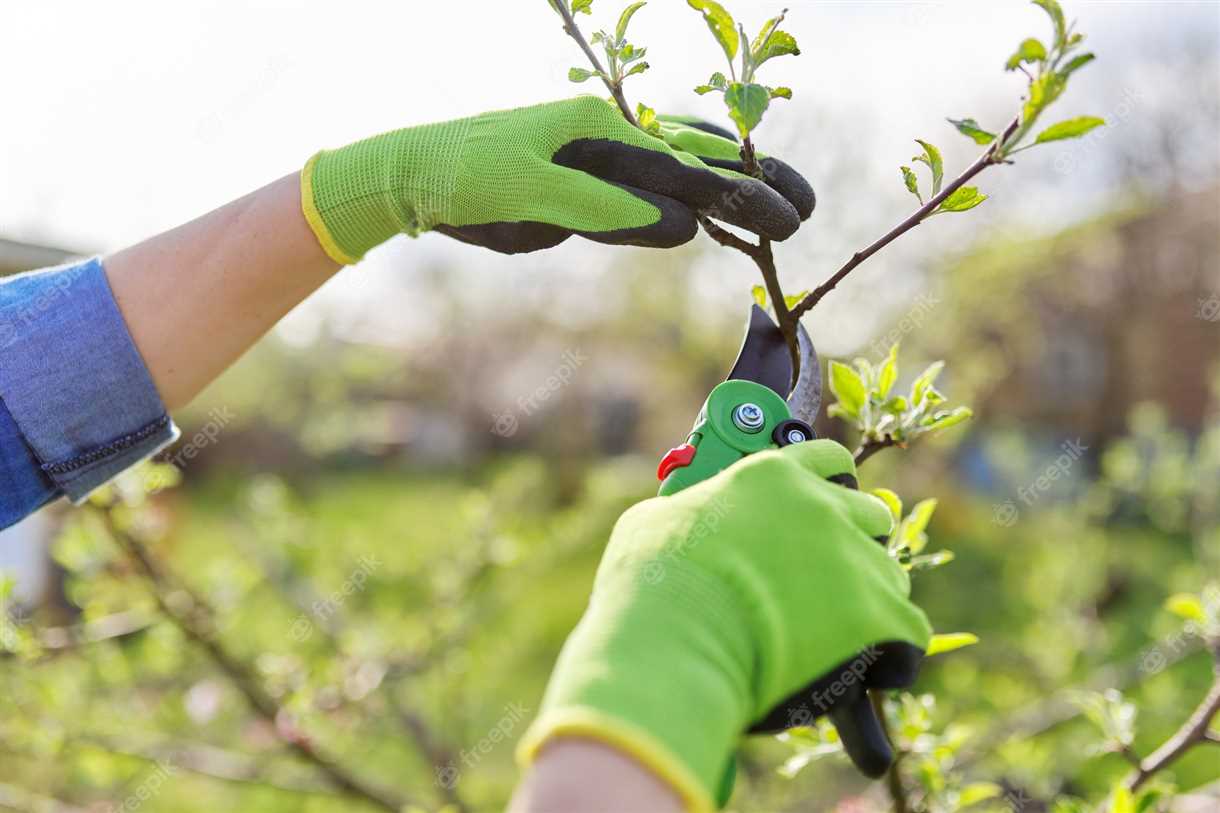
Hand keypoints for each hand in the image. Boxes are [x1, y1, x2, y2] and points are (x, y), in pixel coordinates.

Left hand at [300, 96, 813, 260]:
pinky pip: (647, 186)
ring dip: (729, 185)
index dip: (741, 195)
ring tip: (780, 201)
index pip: (685, 169)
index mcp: (600, 129)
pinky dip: (686, 193)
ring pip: (679, 168)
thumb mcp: (527, 195)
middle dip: (752, 184)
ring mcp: (598, 155)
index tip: (787, 217)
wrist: (412, 175)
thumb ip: (604, 209)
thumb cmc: (462, 179)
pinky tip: (708, 206)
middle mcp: (607, 134)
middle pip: (696, 158)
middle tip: (803, 211)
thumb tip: (682, 226)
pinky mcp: (585, 180)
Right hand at [516, 440, 930, 810]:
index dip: (832, 484)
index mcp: (772, 475)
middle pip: (872, 514)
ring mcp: (852, 558)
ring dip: (872, 597)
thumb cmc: (652, 581)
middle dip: (858, 541)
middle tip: (832, 576)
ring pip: (891, 573)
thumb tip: (677, 522)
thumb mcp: (655, 523)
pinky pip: (910, 628)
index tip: (829, 506)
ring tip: (843, 631)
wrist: (675, 635)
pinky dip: (895, 647)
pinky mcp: (874, 614)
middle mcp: (821, 506)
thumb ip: (685, 513)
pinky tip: (874, 664)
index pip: (829, 460)